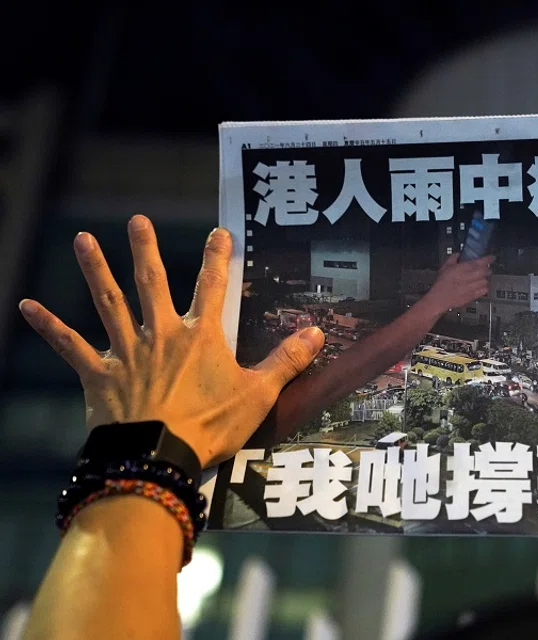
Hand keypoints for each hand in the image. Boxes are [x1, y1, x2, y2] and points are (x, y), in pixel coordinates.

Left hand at [18, 215, 325, 467]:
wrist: (158, 458)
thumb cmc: (210, 426)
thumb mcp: (258, 394)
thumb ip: (286, 361)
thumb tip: (317, 332)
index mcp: (201, 337)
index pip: (213, 287)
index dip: (217, 258)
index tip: (219, 231)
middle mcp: (161, 334)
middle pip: (152, 283)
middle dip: (146, 250)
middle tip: (137, 220)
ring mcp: (127, 352)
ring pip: (109, 303)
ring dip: (95, 270)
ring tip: (82, 239)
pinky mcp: (99, 375)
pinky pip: (70, 347)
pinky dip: (48, 326)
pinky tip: (25, 305)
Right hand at [421, 253, 493, 313]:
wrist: (439, 299)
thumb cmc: (441, 284)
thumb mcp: (444, 267)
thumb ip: (452, 259)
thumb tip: (457, 254)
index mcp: (461, 269)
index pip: (478, 262)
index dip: (487, 259)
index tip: (491, 258)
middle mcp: (468, 278)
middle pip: (484, 271)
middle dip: (487, 268)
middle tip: (487, 267)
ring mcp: (471, 288)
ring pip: (485, 281)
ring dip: (485, 278)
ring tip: (483, 277)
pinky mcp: (472, 296)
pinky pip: (483, 291)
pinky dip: (484, 288)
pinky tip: (481, 286)